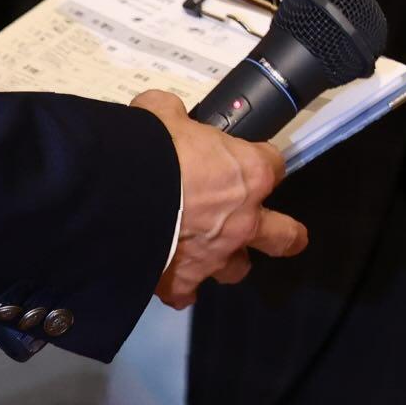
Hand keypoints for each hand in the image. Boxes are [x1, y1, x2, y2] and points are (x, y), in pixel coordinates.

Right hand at [138, 89, 306, 308]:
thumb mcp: (163, 116)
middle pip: (283, 234)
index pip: (272, 166)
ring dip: (228, 261)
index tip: (246, 161)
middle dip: (287, 236)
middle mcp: (243, 219)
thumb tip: (161, 111)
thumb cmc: (150, 152)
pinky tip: (171, 284)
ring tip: (213, 256)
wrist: (117, 198)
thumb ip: (171, 113)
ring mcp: (216, 254)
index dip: (259, 163)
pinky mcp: (182, 281)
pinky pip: (187, 293)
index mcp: (249, 174)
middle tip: (288, 237)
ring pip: (238, 268)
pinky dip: (180, 288)